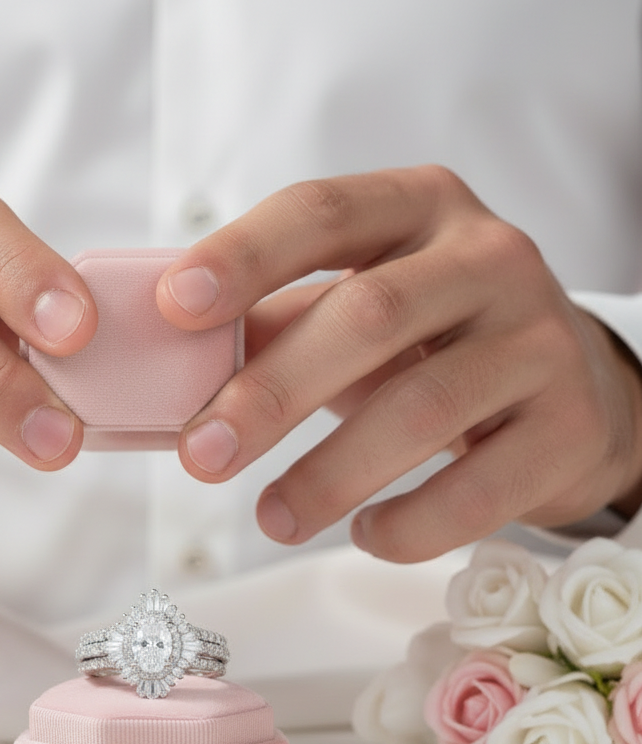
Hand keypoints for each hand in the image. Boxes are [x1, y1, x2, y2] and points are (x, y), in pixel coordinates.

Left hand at [157, 165, 641, 560]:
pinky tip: (367, 535)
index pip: (322, 213)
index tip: (175, 306)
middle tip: (202, 455)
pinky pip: (480, 489)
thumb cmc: (429, 341)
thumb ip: (273, 323)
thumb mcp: (355, 307)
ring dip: (330, 475)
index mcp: (417, 208)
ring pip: (423, 408)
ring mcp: (540, 338)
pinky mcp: (572, 426)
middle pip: (368, 314)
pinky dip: (411, 525)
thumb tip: (172, 369)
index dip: (244, 256)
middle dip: (271, 392)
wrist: (568, 387)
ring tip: (272, 519)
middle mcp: (489, 257)